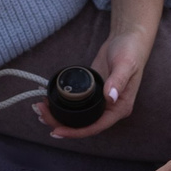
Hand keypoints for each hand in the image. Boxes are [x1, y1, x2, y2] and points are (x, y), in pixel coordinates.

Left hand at [45, 0, 165, 139]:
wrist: (128, 38)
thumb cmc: (131, 51)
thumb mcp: (126, 64)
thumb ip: (118, 80)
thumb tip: (110, 97)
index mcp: (120, 108)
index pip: (96, 127)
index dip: (75, 132)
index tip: (56, 131)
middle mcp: (110, 109)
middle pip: (83, 124)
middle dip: (61, 123)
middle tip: (40, 112)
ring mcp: (100, 101)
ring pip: (78, 116)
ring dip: (59, 115)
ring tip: (40, 108)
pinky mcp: (92, 91)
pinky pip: (76, 103)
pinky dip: (62, 103)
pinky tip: (48, 98)